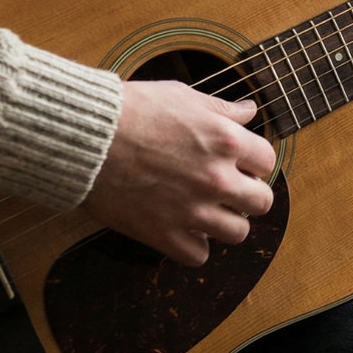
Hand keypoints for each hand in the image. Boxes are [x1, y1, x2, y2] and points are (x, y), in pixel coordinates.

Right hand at [83, 80, 276, 265]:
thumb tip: (249, 111)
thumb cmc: (132, 110)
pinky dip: (194, 246)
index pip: (267, 161)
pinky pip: (199, 256)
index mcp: (225, 141)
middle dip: (249, 195)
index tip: (239, 163)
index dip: (254, 162)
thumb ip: (222, 108)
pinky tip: (183, 228)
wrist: (85, 137)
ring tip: (208, 211)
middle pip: (262, 202)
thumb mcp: (183, 96)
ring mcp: (192, 210)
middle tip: (229, 190)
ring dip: (227, 223)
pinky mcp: (165, 234)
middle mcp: (216, 178)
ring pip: (238, 233)